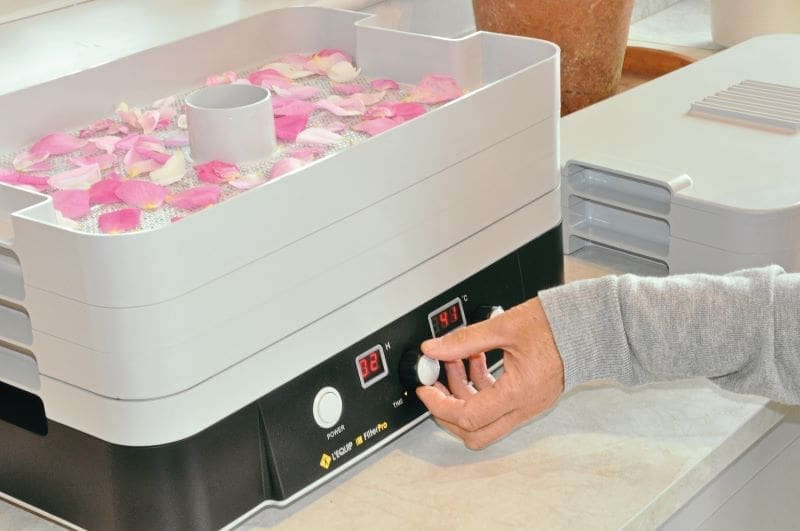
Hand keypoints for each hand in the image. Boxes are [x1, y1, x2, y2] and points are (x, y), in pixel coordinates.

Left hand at [416, 297, 564, 448]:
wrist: (588, 324)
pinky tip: (475, 360)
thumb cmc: (556, 325)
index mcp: (518, 393)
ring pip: (486, 419)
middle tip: (434, 387)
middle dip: (448, 412)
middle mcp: (525, 406)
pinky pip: (498, 405)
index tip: (425, 389)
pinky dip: (481, 387)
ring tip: (455, 361)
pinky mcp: (530, 397)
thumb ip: (464, 340)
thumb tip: (433, 349)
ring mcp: (529, 405)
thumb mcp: (503, 326)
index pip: (468, 416)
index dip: (439, 405)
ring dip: (464, 394)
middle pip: (475, 432)